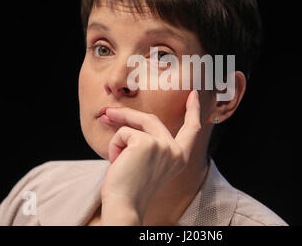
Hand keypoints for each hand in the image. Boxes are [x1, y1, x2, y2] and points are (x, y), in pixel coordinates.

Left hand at [100, 90, 201, 224]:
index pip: (192, 129)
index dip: (194, 110)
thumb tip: (124, 115)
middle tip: (107, 112)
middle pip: (151, 120)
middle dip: (127, 114)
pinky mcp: (145, 143)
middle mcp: (176, 151)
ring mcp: (163, 145)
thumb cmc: (131, 188)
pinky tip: (118, 163)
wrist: (124, 206)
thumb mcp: (148, 162)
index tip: (194, 94)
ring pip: (135, 123)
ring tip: (115, 158)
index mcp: (180, 158)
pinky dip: (114, 146)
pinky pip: (123, 133)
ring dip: (118, 137)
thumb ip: (149, 143)